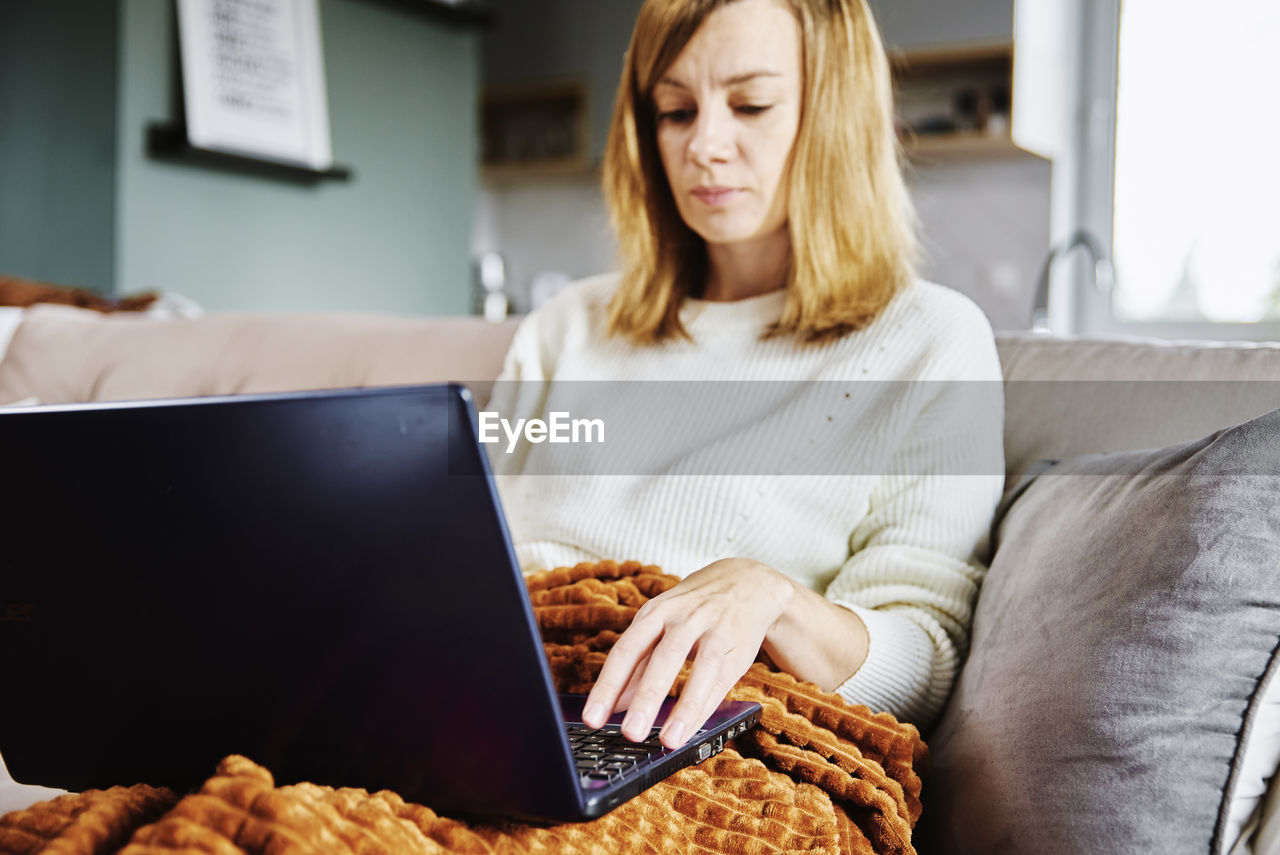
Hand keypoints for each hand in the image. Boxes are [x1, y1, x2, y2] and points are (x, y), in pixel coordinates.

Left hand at [580, 558, 795, 748]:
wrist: (745, 583)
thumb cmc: (692, 612)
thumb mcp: (660, 626)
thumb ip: (638, 664)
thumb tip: (612, 705)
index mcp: (655, 613)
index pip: (626, 651)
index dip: (607, 686)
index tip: (591, 720)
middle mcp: (683, 618)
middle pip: (662, 658)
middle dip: (645, 698)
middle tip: (630, 734)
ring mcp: (713, 630)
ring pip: (699, 669)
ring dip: (684, 708)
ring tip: (668, 741)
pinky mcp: (738, 646)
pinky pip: (721, 680)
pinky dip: (705, 707)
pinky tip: (691, 730)